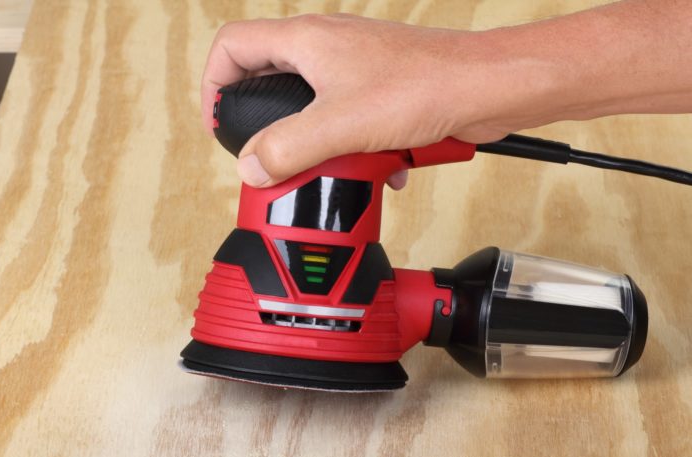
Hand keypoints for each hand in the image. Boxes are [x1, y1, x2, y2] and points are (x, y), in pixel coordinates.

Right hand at [201, 14, 514, 187]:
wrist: (486, 89)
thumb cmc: (426, 86)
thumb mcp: (341, 124)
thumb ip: (289, 148)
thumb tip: (251, 167)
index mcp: (306, 41)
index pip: (234, 45)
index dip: (215, 84)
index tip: (220, 123)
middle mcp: (326, 49)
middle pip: (270, 82)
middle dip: (269, 127)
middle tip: (269, 157)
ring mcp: (354, 69)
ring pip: (312, 108)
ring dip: (318, 145)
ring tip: (329, 169)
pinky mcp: (379, 92)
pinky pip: (349, 121)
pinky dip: (354, 149)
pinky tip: (375, 169)